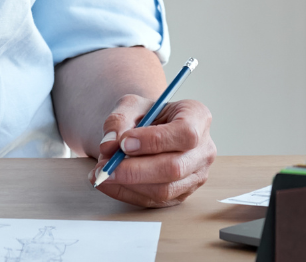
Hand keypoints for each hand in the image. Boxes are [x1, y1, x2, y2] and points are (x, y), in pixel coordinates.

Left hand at [87, 96, 215, 207]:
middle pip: (174, 167)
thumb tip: (109, 145)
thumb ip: (119, 120)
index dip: (154, 140)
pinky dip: (128, 193)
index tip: (124, 143)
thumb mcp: (131, 104)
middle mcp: (203, 149)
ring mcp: (196, 175)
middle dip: (136, 170)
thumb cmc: (146, 113)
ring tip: (103, 172)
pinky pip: (155, 200)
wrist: (148, 129)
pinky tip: (109, 183)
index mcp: (197, 117)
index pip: (185, 133)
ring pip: (165, 189)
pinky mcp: (182, 194)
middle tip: (106, 166)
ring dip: (129, 184)